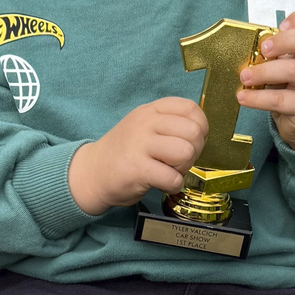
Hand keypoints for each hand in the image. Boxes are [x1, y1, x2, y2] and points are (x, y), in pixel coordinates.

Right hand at [68, 97, 208, 214]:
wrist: (93, 172)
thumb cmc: (126, 152)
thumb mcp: (145, 127)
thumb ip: (170, 123)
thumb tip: (201, 132)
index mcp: (151, 110)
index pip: (190, 108)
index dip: (201, 127)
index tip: (190, 141)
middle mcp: (146, 123)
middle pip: (193, 132)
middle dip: (195, 151)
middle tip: (179, 161)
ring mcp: (140, 145)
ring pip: (185, 153)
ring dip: (184, 168)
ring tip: (170, 171)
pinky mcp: (137, 169)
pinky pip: (172, 178)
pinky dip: (173, 185)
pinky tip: (163, 184)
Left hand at [237, 5, 294, 150]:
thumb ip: (282, 51)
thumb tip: (256, 43)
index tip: (280, 25)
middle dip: (284, 40)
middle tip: (263, 48)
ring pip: (294, 70)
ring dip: (264, 71)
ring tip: (245, 76)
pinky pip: (280, 100)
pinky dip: (258, 98)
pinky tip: (244, 96)